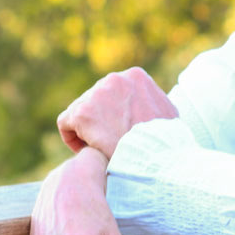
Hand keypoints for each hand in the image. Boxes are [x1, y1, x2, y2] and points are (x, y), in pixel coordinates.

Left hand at [56, 67, 177, 159]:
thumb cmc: (166, 142)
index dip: (114, 114)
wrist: (158, 158)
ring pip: (80, 112)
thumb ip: (154, 104)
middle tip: (109, 143)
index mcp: (136, 76)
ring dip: (87, 131)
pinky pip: (66, 124)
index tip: (120, 132)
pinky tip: (86, 151)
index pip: (113, 91)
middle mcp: (114, 79)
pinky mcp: (82, 114)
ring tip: (99, 149)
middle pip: (95, 100)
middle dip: (100, 121)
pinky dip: (72, 138)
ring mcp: (96, 94)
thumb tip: (149, 107)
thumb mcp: (168, 114)